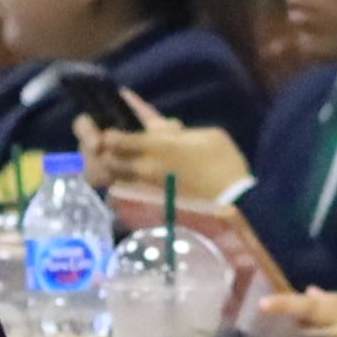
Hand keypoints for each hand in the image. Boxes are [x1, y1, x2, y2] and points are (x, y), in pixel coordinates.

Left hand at [91, 107, 252, 214]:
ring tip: (114, 168)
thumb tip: (163, 129)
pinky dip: (120, 193)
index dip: (108, 134)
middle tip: (104, 148)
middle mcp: (146, 168)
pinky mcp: (151, 208)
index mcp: (159, 146)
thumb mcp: (207, 136)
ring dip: (109, 172)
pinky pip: (124, 199)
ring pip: (112, 180)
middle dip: (101, 153)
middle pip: (107, 160)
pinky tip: (127, 188)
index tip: (109, 131)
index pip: (117, 138)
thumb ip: (179, 132)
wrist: (235, 205)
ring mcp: (146, 190)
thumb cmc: (225, 165)